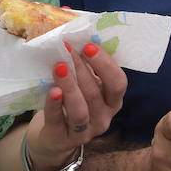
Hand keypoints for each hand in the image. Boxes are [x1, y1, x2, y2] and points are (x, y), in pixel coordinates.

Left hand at [24, 41, 126, 170]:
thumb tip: (74, 30)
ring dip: (70, 86)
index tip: (88, 46)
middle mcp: (103, 118)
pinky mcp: (63, 139)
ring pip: (80, 110)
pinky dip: (54, 105)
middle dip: (82, 69)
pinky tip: (52, 91)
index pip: (118, 83)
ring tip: (59, 67)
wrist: (56, 136)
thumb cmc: (73, 101)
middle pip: (96, 94)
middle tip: (67, 50)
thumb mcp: (85, 85)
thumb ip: (86, 65)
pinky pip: (58, 121)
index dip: (105, 64)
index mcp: (113, 101)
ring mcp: (85, 132)